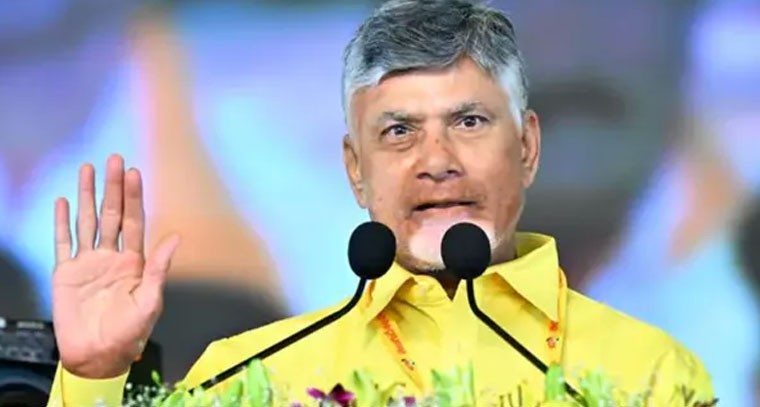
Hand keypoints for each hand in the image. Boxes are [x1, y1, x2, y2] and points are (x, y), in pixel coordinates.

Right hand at [52, 154, 179, 378]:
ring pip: (88, 221)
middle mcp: (112, 257)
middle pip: (112, 214)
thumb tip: (175, 238)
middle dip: (113, 187)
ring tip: (88, 170)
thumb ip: (159, 268)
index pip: (134, 222)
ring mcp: (88, 263)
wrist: (98, 356)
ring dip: (88, 196)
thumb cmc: (129, 334)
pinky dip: (62, 222)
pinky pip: (62, 242)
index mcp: (135, 262)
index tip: (135, 173)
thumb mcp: (150, 301)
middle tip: (115, 159)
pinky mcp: (66, 273)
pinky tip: (63, 201)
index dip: (134, 197)